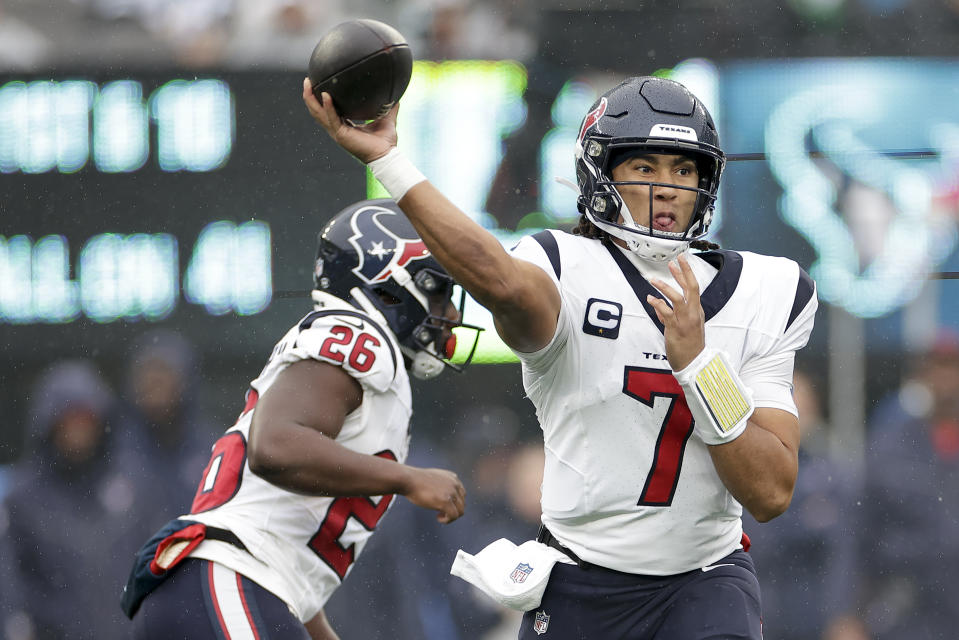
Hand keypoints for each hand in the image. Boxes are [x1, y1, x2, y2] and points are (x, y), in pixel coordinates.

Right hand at [301, 77, 396, 163]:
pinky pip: (332, 118)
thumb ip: (388, 107)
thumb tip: (396, 96)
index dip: (319, 99)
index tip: (317, 85)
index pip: (326, 111)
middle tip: (307, 80)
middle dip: (309, 96)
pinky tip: (326, 95)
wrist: (387, 156)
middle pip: (317, 112)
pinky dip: (328, 107)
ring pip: (318, 115)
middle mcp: (337, 129)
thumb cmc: (386, 142)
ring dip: (311, 99)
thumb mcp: (386, 119)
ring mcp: (338, 133)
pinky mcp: (342, 135)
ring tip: (308, 84)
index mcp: (344, 126)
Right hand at [403, 467, 465, 523]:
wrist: (408, 479)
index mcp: (453, 478)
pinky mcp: (446, 501)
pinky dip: (447, 520)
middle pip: (462, 503)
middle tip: (439, 512)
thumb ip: (442, 485)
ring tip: (439, 515)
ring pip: (460, 511)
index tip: (442, 505)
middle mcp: (455, 484)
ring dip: (450, 516)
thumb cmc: (416, 481)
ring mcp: (451, 492)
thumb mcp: (434, 479)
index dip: (453, 503)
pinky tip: (438, 518)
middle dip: (452, 510)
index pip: (462, 494)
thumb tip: (444, 497)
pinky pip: (453, 516)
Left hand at [646, 253, 705, 370]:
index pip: (693, 288)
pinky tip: (650, 298)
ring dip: (665, 287)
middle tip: (675, 260)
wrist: (693, 363)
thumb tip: (659, 307)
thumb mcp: (684, 328)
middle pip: (691, 288)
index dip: (687, 273)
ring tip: (654, 280)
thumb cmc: (689, 346)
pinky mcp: (676, 328)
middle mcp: (693, 313)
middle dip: (683, 272)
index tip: (680, 261)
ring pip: (677, 298)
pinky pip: (665, 312)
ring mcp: (685, 320)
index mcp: (697, 311)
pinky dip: (657, 303)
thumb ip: (670, 315)